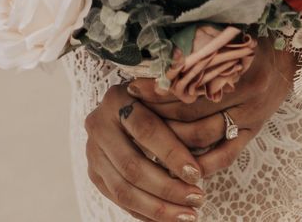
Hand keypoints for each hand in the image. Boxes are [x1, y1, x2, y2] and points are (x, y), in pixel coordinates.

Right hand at [85, 82, 204, 221]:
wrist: (123, 107)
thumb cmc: (154, 98)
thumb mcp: (164, 93)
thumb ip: (178, 105)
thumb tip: (209, 116)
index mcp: (117, 98)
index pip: (146, 130)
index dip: (172, 153)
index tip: (196, 173)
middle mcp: (98, 124)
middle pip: (132, 166)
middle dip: (167, 187)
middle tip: (197, 197)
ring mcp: (92, 152)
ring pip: (123, 190)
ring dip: (158, 208)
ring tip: (189, 214)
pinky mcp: (94, 173)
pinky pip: (120, 201)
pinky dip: (146, 213)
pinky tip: (170, 218)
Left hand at [128, 37, 297, 177]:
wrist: (287, 54)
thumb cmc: (250, 37)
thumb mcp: (224, 33)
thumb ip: (196, 43)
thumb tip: (155, 55)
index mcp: (237, 59)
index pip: (188, 79)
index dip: (158, 86)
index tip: (133, 88)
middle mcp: (246, 89)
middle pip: (191, 108)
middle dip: (158, 111)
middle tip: (132, 112)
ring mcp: (251, 113)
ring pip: (202, 133)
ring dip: (171, 137)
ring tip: (145, 134)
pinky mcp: (254, 131)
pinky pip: (225, 155)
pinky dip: (200, 162)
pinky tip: (176, 161)